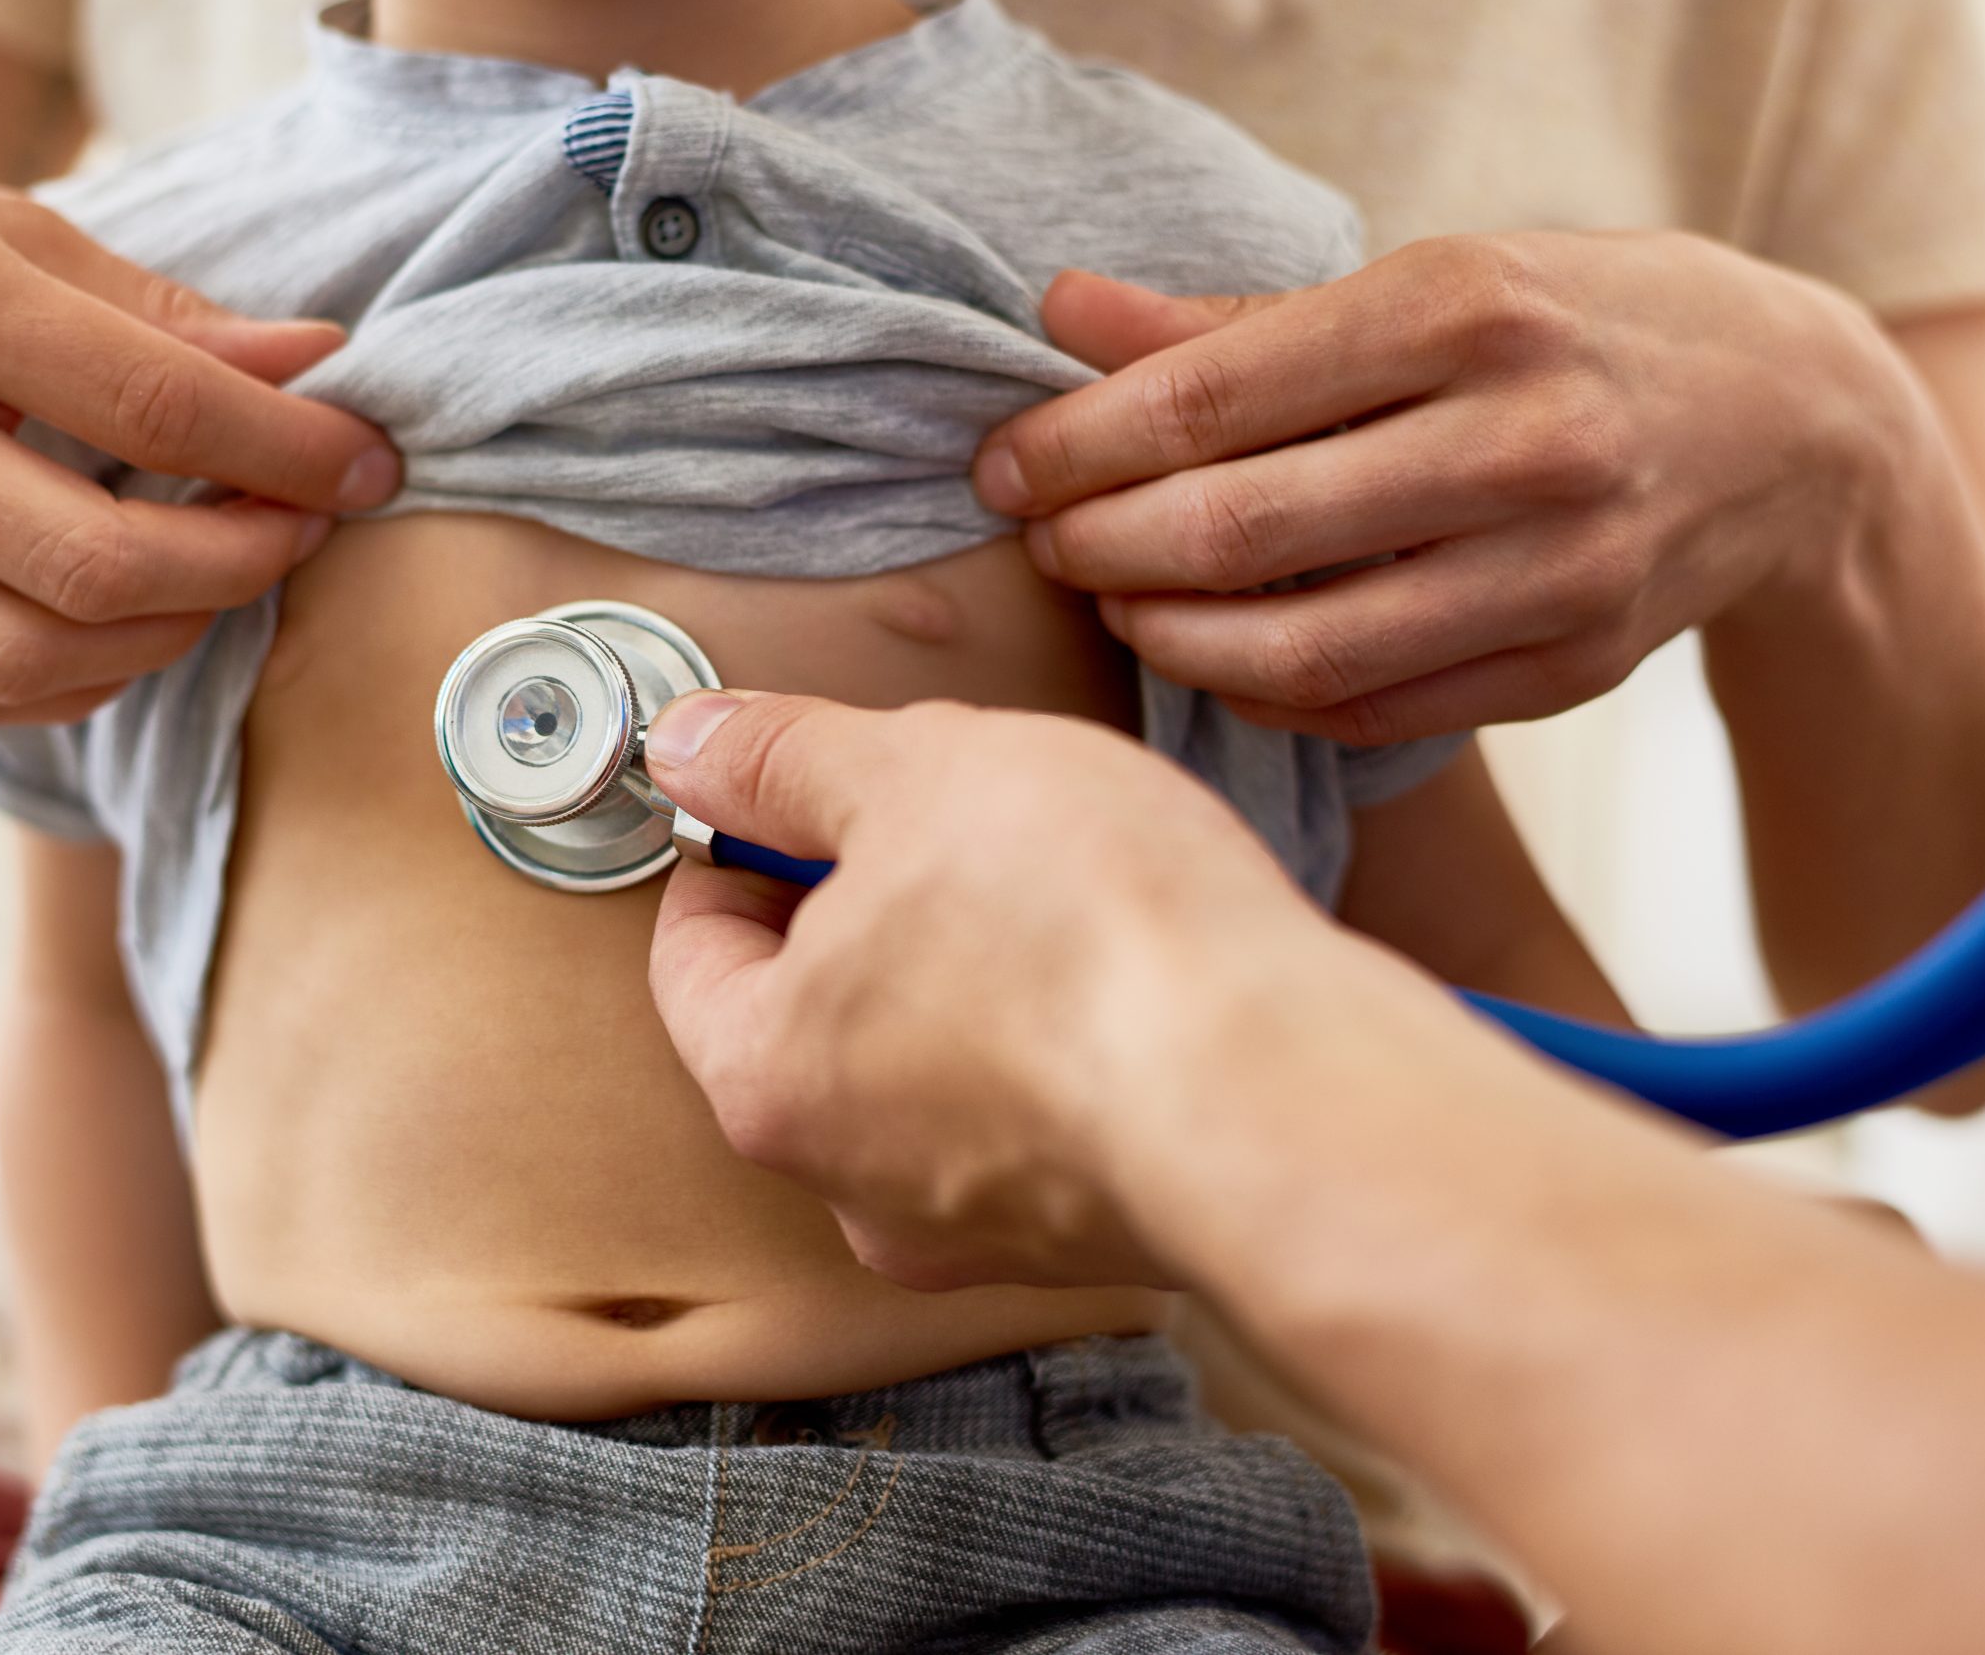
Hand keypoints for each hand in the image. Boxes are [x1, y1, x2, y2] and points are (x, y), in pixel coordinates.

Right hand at [0, 124, 399, 725]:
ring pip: (33, 653)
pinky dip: (81, 679)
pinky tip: (135, 625)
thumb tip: (318, 363)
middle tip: (305, 528)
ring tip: (228, 575)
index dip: (286, 453)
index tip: (368, 465)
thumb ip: (165, 313)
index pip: (150, 407)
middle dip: (241, 563)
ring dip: (170, 634)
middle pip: (95, 560)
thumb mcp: (10, 226)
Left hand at [643, 690, 1349, 1291]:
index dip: (740, 843)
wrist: (1292, 1097)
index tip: (801, 788)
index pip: (691, 951)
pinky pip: (1041, 1117)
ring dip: (973, 973)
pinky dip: (1063, 1045)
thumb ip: (783, 759)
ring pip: (933, 1067)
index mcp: (767, 1081)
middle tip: (949, 820)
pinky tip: (1128, 975)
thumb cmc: (1095, 935)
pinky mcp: (1094, 1239)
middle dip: (868, 906)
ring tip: (1060, 887)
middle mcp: (852, 1187)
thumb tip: (694, 746)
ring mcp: (980, 1230)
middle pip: (812, 1013)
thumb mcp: (914, 775)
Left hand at [974, 232, 1915, 742]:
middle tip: (1044, 543)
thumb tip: (1060, 313)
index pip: (1213, 398)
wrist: (1783, 421)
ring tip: (1114, 604)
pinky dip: (1263, 696)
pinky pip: (1368, 711)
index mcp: (1466, 309)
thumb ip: (1232, 319)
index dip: (1078, 444)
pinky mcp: (1571, 670)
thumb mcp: (1421, 278)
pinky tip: (1212, 658)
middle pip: (1239, 532)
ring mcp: (1558, 570)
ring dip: (1168, 639)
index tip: (1004, 467)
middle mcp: (1522, 440)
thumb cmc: (1562, 328)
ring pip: (1298, 651)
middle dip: (1102, 546)